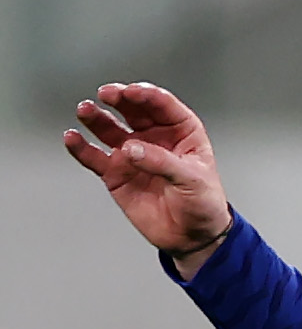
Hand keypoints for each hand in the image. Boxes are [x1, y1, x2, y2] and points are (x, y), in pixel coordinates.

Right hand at [64, 82, 232, 268]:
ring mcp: (132, 154)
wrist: (193, 236)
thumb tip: (131, 149)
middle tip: (106, 94)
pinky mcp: (116, 173)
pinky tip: (72, 138)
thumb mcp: (193, 180)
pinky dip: (81, 147)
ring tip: (85, 110)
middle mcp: (154, 137)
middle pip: (133, 110)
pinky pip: (94, 156)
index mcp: (181, 131)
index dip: (146, 96)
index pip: (162, 105)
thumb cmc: (204, 203)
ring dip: (96, 118)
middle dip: (119, 99)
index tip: (131, 92)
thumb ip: (162, 162)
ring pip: (109, 129)